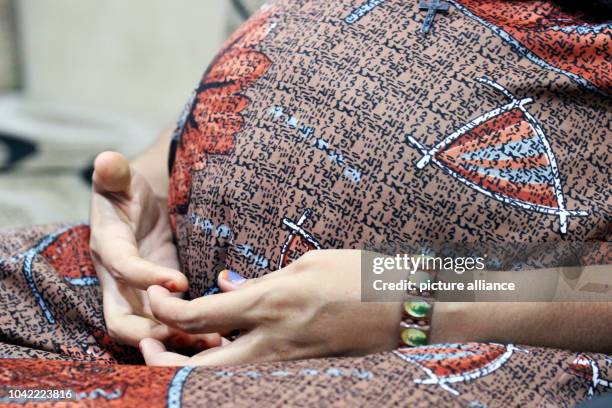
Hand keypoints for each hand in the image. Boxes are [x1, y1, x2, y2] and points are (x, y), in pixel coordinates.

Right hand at [90, 151, 220, 348]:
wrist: (137, 207)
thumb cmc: (127, 192)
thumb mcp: (121, 180)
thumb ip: (114, 173)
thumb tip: (107, 160)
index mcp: (108, 246)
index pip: (121, 268)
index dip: (145, 276)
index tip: (180, 281)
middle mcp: (117, 279)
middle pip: (120, 321)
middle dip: (152, 331)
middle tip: (192, 332)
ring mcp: (136, 295)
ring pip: (144, 333)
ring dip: (175, 341)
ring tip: (213, 341)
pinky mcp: (156, 301)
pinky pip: (165, 328)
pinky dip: (187, 336)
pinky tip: (218, 337)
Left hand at [139, 249, 400, 365]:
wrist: (407, 310)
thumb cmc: (361, 277)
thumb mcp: (308, 263)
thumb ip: (262, 280)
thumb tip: (227, 288)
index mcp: (271, 305)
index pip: (198, 316)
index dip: (164, 309)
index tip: (155, 295)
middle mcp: (272, 343)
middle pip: (198, 372)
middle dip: (163, 362)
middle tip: (151, 344)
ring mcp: (286, 364)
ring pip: (222, 380)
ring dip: (195, 366)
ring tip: (188, 343)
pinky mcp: (300, 371)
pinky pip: (252, 375)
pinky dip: (229, 365)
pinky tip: (231, 344)